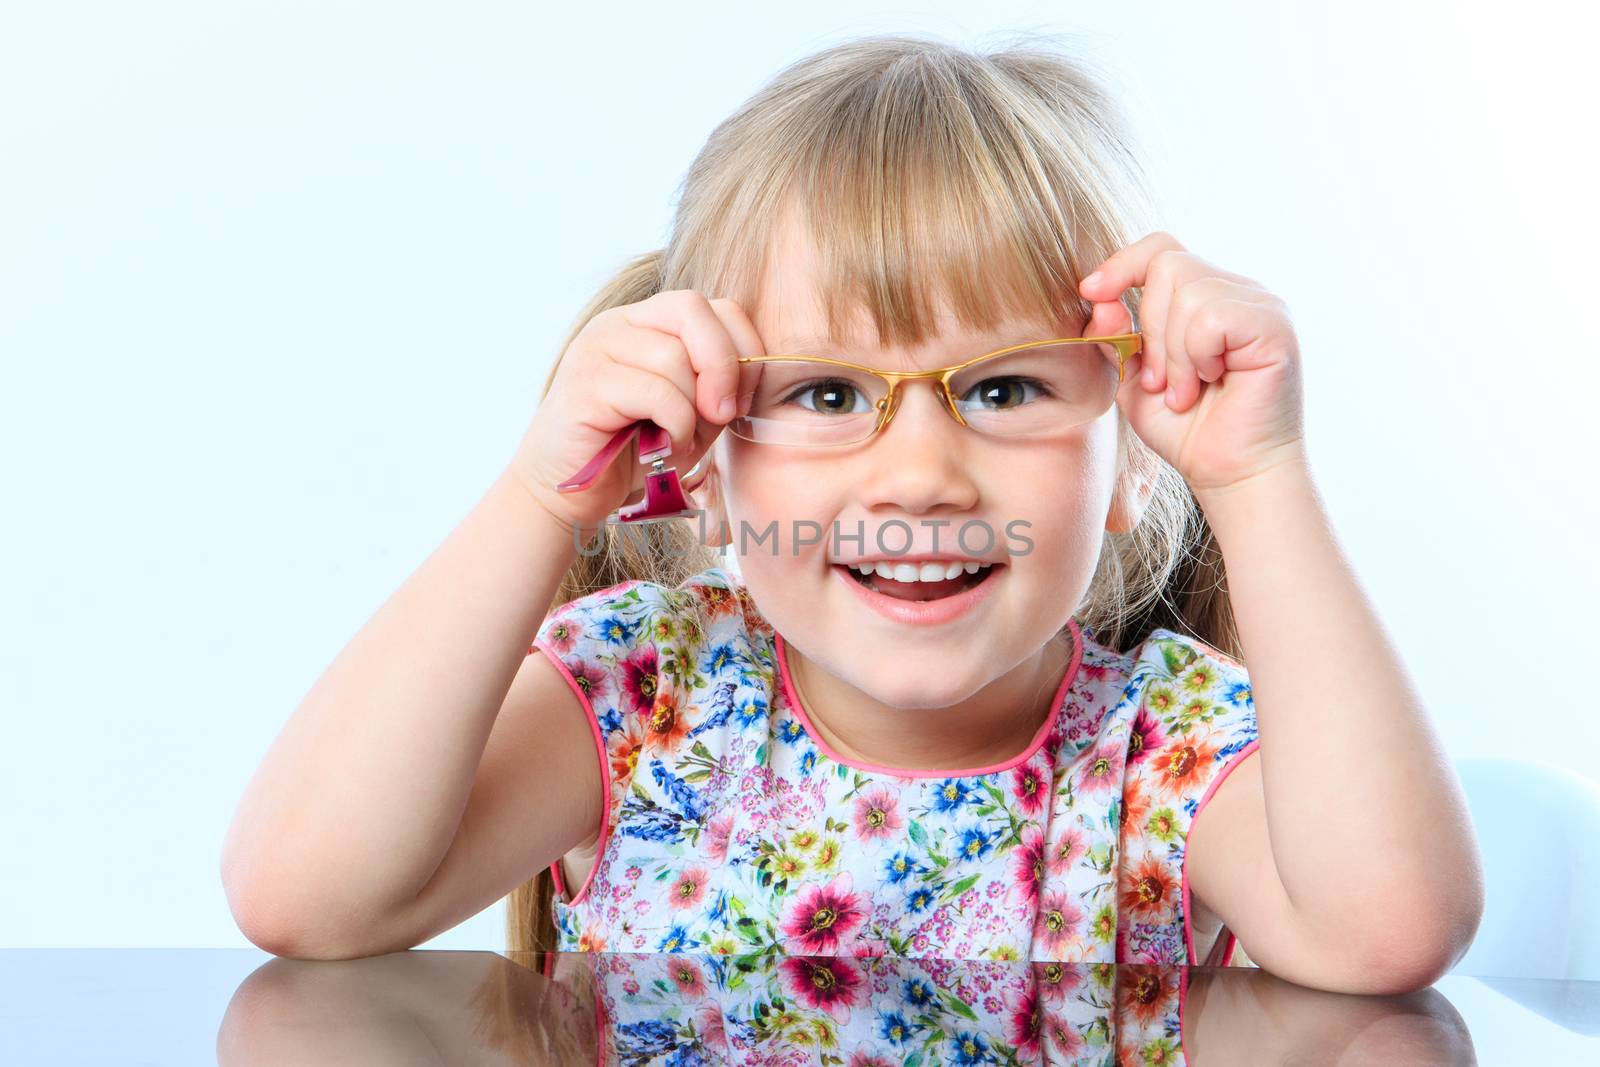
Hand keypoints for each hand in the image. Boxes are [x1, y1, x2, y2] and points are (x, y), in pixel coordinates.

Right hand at [506, 290, 765, 531]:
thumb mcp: (692, 414)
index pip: (714, 306)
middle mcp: (619, 324)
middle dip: (724, 366)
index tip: (739, 401)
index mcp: (647, 323)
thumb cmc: (632, 453)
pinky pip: (655, 391)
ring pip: (675, 357)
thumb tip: (751, 374)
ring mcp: (597, 348)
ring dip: (692, 410)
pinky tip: (662, 446)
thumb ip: (719, 388)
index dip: (742, 348)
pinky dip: (674, 424)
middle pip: (693, 310)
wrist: (569, 492)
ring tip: (677, 441)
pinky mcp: (585, 382)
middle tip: (723, 414)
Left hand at [1078, 232, 1307, 495]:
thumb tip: (1098, 296)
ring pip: (1188, 292)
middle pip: (1168, 265)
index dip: (1122, 264)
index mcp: (1205, 296)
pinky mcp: (1274, 327)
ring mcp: (1260, 305)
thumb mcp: (1133, 380)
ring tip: (1184, 392)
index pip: (1161, 249)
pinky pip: (1212, 316)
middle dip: (1149, 329)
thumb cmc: (1186, 430)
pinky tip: (1210, 383)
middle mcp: (1237, 291)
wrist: (1228, 474)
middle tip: (1159, 382)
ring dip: (1173, 353)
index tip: (1091, 292)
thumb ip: (1115, 337)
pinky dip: (1196, 356)